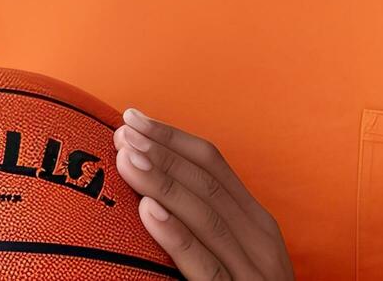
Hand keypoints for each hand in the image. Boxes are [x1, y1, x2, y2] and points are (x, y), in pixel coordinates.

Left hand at [111, 107, 295, 280]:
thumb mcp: (233, 256)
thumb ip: (203, 224)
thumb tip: (148, 192)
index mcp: (256, 222)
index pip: (214, 165)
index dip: (173, 137)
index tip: (133, 117)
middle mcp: (260, 240)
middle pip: (208, 182)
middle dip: (164, 151)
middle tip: (122, 131)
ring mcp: (253, 271)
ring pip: (206, 216)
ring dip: (164, 181)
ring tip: (128, 158)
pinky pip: (206, 266)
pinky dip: (178, 236)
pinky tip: (149, 212)